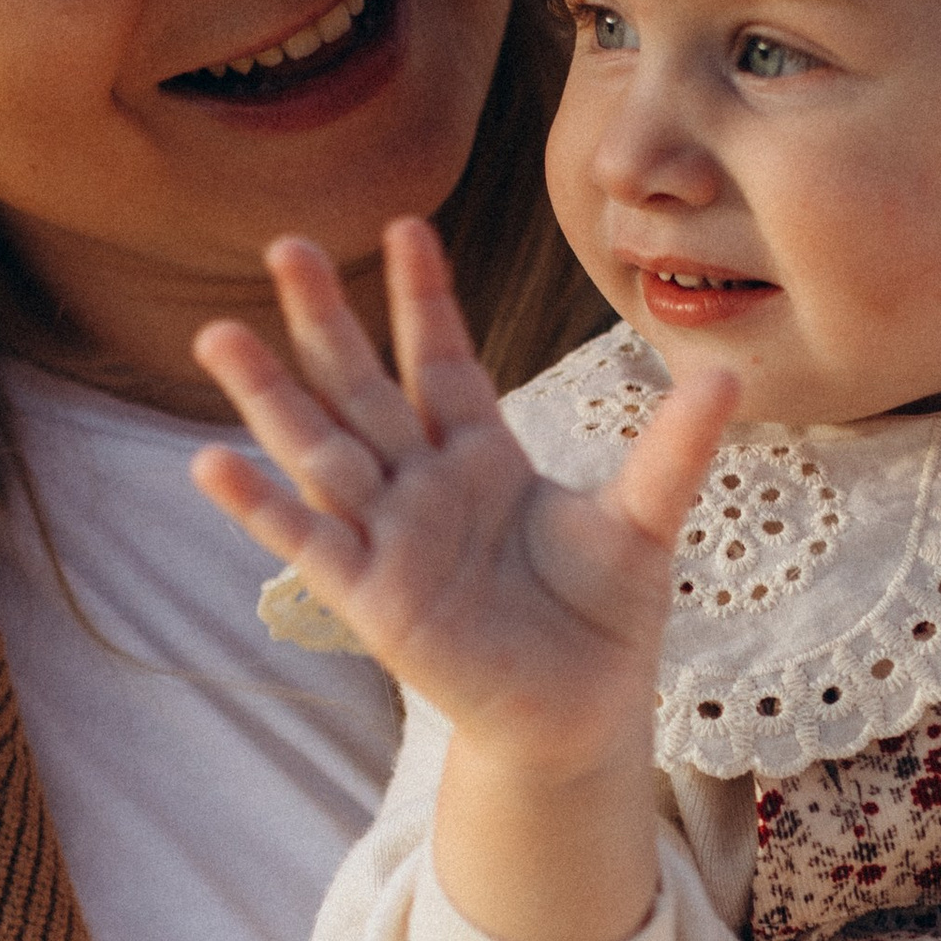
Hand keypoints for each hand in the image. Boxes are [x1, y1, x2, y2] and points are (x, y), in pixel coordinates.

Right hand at [191, 218, 733, 780]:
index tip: (404, 226)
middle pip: (363, 386)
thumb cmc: (603, 615)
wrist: (580, 715)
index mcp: (480, 454)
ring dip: (269, 396)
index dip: (423, 298)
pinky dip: (261, 506)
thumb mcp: (642, 520)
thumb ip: (673, 450)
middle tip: (284, 244)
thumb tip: (728, 372)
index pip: (441, 358)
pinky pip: (308, 542)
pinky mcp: (371, 597)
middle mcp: (423, 485)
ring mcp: (390, 537)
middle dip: (324, 320)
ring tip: (218, 334)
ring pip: (320, 450)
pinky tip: (212, 462)